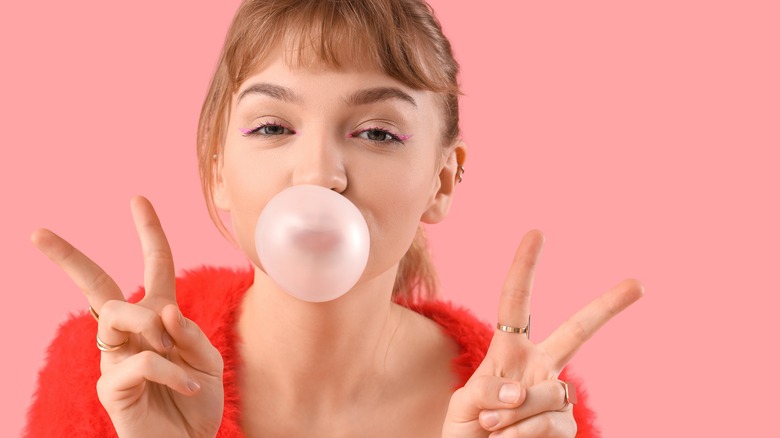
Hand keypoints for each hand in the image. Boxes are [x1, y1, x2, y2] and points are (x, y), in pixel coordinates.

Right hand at [32, 196, 223, 437]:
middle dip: (70, 258)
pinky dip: (171, 370)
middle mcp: (132, 334)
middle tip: (37, 233)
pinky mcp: (112, 387)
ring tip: (171, 349)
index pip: (154, 268)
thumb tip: (162, 311)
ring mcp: (116, 359)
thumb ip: (190, 334)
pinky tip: (189, 387)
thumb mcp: (208, 362)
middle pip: (98, 286)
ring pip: (119, 314)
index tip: (138, 199)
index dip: (149, 234)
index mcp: (160, 319)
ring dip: (151, 324)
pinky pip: (141, 360)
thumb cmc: (197, 404)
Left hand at [442, 230, 643, 436]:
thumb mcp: (462, 405)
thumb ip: (486, 392)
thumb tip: (521, 390)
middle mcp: (539, 367)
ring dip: (515, 415)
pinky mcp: (566, 426)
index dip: (524, 268)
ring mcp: (555, 397)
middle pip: (577, 332)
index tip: (537, 233)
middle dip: (607, 307)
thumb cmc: (466, 432)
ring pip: (548, 393)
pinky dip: (522, 435)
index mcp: (509, 351)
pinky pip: (550, 424)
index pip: (516, 304)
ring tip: (494, 429)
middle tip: (637, 284)